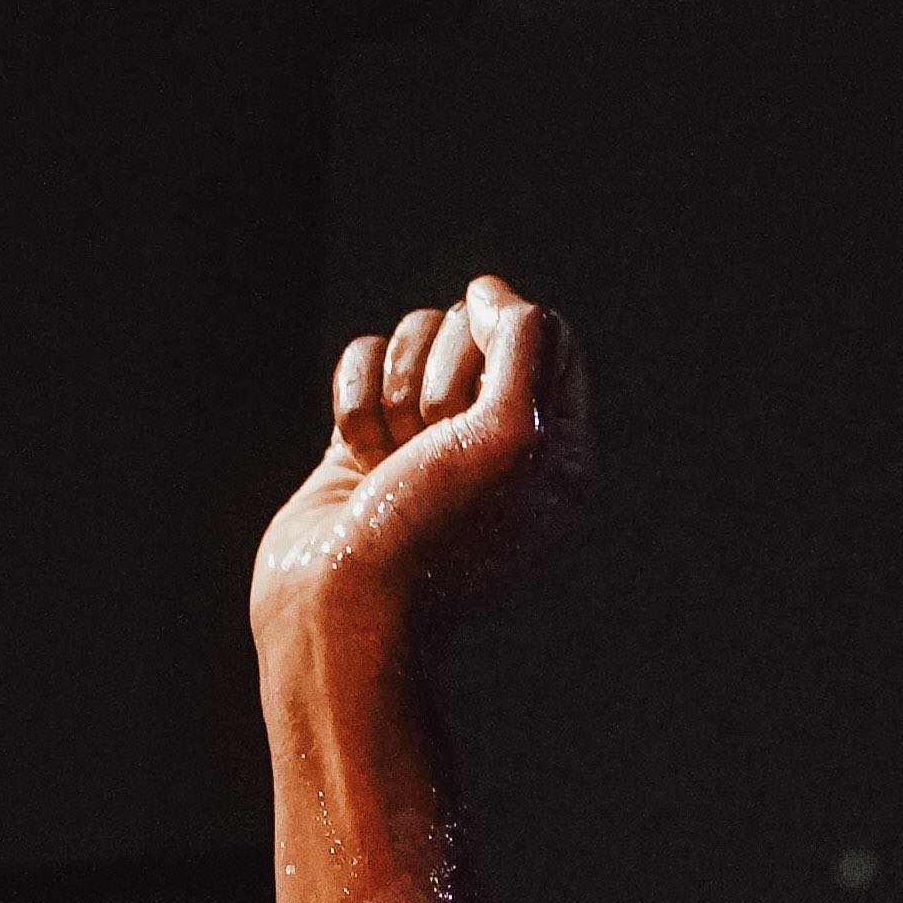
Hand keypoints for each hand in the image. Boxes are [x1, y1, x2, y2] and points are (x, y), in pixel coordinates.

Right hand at [250, 275, 592, 665]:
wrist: (345, 609)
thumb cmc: (437, 533)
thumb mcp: (513, 434)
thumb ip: (523, 342)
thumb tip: (488, 293)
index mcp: (556, 449)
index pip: (546, 333)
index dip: (504, 341)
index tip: (480, 397)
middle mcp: (497, 440)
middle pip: (473, 326)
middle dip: (443, 373)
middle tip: (434, 445)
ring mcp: (427, 437)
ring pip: (414, 335)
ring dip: (397, 390)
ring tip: (393, 460)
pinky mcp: (367, 436)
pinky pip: (363, 358)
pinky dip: (355, 399)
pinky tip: (357, 455)